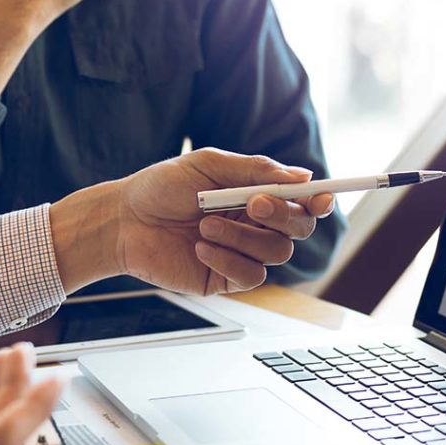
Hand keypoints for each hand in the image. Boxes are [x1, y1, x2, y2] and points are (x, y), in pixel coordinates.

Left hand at [49, 148, 335, 294]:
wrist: (124, 220)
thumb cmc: (162, 187)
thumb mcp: (209, 166)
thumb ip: (255, 171)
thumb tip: (303, 177)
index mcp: (256, 194)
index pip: (302, 201)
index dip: (319, 200)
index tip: (321, 197)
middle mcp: (256, 225)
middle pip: (299, 229)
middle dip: (281, 216)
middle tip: (251, 205)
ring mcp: (243, 253)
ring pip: (276, 254)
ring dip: (243, 237)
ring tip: (205, 225)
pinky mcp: (226, 279)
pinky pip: (251, 276)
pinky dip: (228, 259)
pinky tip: (201, 247)